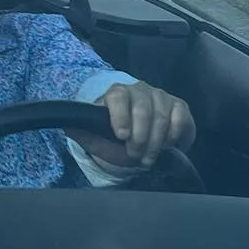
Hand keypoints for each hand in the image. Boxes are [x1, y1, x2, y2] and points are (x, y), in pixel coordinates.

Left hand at [69, 82, 194, 169]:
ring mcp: (161, 96)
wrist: (136, 140)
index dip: (120, 115)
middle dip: (140, 137)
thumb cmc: (114, 138)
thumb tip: (68, 126)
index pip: (118, 97)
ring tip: (148, 159)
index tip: (121, 136)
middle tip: (136, 156)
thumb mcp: (96, 138)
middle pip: (142, 109)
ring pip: (162, 117)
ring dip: (156, 143)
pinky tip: (168, 147)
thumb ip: (82, 132)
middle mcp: (139, 90)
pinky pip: (181, 118)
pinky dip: (175, 136)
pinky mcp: (179, 106)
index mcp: (116, 94)